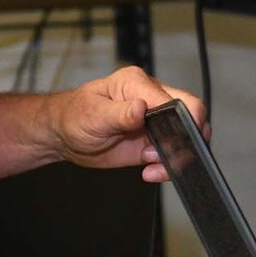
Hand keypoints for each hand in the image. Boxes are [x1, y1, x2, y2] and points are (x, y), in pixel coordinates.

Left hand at [44, 66, 207, 182]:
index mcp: (138, 84)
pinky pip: (171, 155)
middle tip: (170, 158)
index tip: (181, 139)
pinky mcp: (151, 142)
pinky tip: (150, 172)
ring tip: (152, 168)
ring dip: (177, 157)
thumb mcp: (93, 114)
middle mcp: (151, 100)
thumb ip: (119, 113)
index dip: (185, 119)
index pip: (176, 98)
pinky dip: (166, 167)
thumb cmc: (74, 115)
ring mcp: (154, 122)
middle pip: (191, 114)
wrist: (65, 135)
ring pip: (185, 137)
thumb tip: (141, 107)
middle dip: (188, 139)